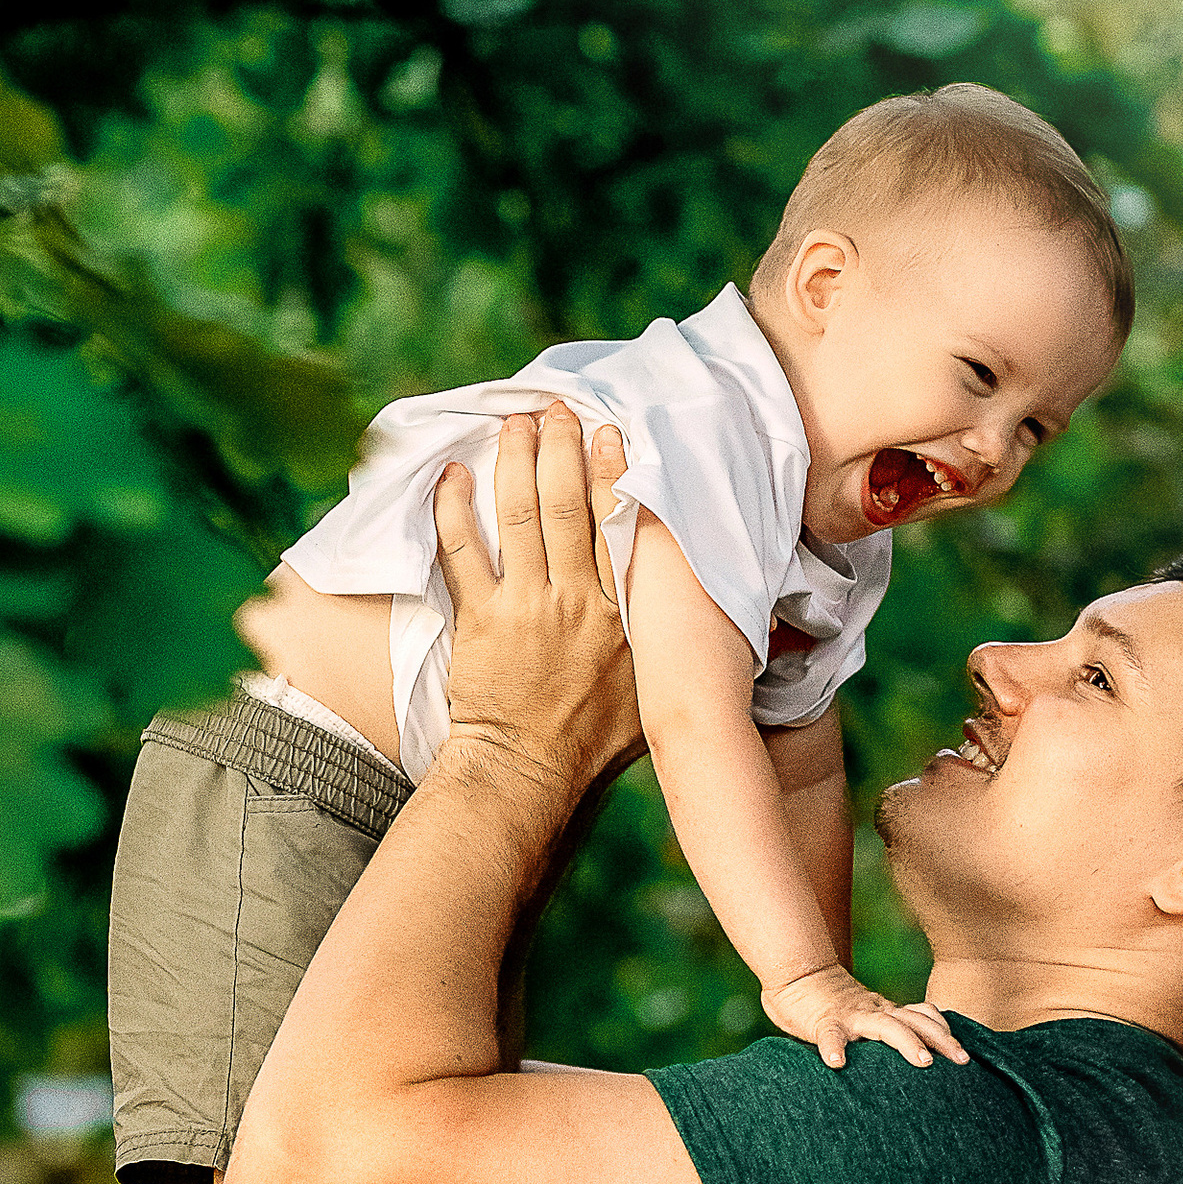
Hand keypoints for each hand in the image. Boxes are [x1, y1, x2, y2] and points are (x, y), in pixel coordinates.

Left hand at [434, 405, 645, 804]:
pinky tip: (451, 476)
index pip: (620, 524)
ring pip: (520, 515)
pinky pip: (463, 552)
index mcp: (623, 612)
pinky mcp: (482, 619)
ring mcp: (527, 606)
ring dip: (515, 461)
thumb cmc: (593, 740)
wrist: (528, 773)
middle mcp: (577, 599)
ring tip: (513, 424)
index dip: (613, 470)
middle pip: (567, 504)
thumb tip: (730, 620)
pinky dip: (454, 510)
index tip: (609, 431)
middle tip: (555, 410)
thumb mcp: (654, 690)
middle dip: (561, 447)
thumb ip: (673, 644)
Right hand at [761, 964, 971, 1070]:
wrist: (798, 976)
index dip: (944, 1030)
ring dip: (907, 1042)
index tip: (964, 1053)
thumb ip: (886, 1029)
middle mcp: (874, 1011)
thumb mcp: (867, 1014)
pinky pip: (830, 1035)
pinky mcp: (824, 1022)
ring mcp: (851, 1016)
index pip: (922, 1016)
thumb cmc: (832, 1005)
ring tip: (923, 1062)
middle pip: (915, 1022)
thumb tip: (913, 1058)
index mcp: (885, 1011)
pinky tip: (837, 1064)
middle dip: (941, 1039)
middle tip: (962, 1060)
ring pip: (884, 1026)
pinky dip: (833, 1049)